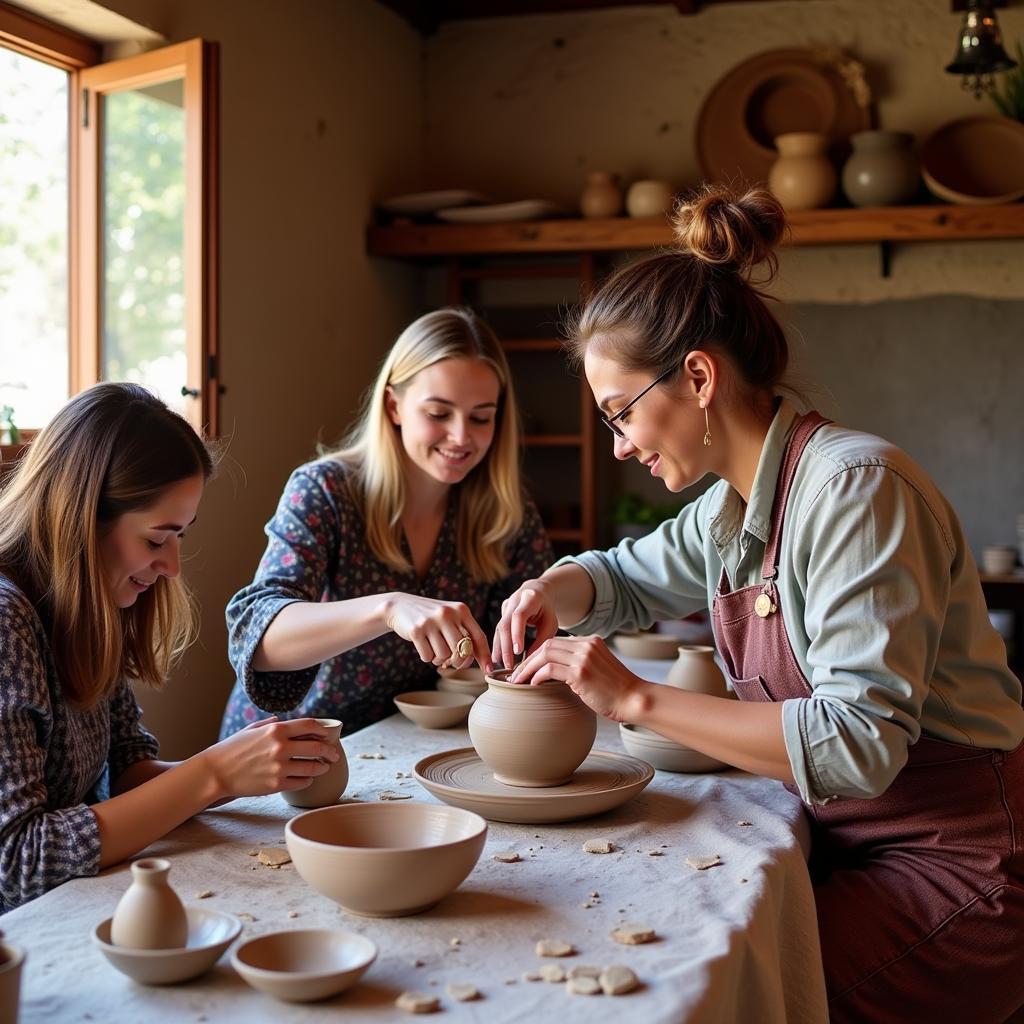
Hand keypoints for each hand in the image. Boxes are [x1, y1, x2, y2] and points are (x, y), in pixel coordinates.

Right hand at [199, 717, 341, 799]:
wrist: (216, 772)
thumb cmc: (232, 749)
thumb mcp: (252, 729)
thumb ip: (270, 724)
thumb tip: (283, 720)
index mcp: (276, 730)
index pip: (310, 725)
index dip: (324, 729)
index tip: (329, 734)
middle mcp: (281, 747)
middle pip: (317, 747)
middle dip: (330, 751)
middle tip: (334, 755)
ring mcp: (280, 767)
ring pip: (313, 767)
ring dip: (322, 767)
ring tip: (323, 767)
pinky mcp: (277, 784)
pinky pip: (302, 782)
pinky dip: (307, 780)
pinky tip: (306, 778)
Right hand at [384, 594, 491, 671]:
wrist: (401, 606)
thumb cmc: (432, 618)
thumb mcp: (451, 618)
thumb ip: (466, 634)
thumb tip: (483, 661)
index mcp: (461, 610)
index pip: (478, 637)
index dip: (484, 656)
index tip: (489, 670)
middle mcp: (448, 613)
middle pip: (462, 650)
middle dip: (458, 661)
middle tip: (451, 662)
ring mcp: (431, 621)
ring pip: (444, 655)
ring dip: (439, 659)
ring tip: (433, 648)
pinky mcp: (416, 630)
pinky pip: (428, 656)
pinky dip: (426, 657)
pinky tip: (423, 646)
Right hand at [492, 578, 559, 668]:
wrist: (535, 592)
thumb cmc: (546, 610)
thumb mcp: (550, 623)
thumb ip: (541, 640)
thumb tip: (529, 661)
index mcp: (530, 598)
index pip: (519, 616)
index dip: (517, 633)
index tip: (518, 652)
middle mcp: (514, 601)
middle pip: (505, 624)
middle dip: (506, 646)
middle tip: (509, 665)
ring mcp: (505, 606)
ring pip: (499, 629)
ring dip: (500, 648)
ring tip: (503, 665)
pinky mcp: (500, 614)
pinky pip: (497, 631)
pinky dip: (498, 645)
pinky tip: (497, 659)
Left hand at [508, 635, 642, 721]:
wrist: (635, 699)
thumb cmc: (616, 691)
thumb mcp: (599, 669)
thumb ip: (580, 664)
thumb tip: (556, 672)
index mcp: (591, 641)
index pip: (556, 641)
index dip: (537, 654)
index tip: (526, 667)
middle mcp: (587, 645)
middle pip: (547, 644)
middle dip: (528, 659)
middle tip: (516, 674)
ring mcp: (584, 657)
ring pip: (544, 654)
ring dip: (527, 668)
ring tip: (518, 681)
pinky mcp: (581, 672)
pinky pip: (549, 669)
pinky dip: (537, 676)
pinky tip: (533, 685)